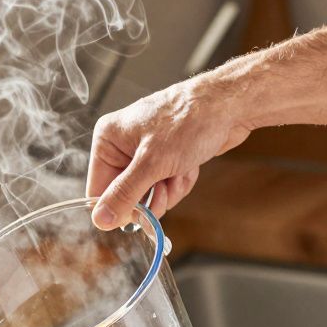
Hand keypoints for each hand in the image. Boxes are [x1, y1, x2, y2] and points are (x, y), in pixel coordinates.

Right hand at [86, 75, 249, 229]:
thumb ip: (124, 194)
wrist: (228, 107)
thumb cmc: (189, 121)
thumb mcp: (152, 163)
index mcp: (108, 140)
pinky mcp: (164, 158)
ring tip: (181, 170)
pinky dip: (179, 182)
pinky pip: (164, 187)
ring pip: (148, 195)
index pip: (98, 190)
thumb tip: (100, 220)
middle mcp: (122, 146)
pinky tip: (189, 166)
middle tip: (166, 185)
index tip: (140, 213)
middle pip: (125, 196)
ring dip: (168, 190)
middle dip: (151, 196)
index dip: (119, 206)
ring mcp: (144, 153)